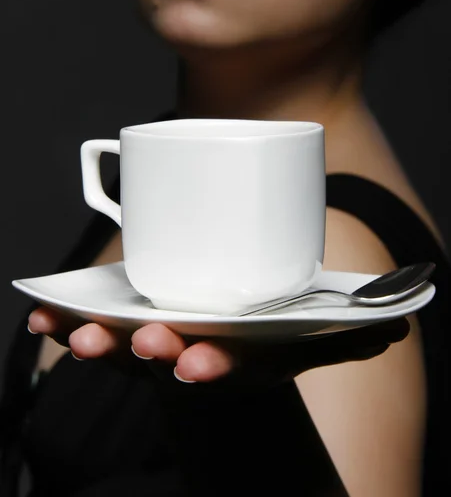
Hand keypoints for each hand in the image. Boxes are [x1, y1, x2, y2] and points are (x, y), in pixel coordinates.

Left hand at [28, 305, 409, 385]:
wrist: (225, 349)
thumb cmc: (266, 340)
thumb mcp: (307, 337)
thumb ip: (346, 329)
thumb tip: (399, 326)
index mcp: (240, 355)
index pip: (227, 364)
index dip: (211, 367)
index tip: (194, 365)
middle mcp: (197, 353)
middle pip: (171, 358)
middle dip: (156, 353)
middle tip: (144, 344)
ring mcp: (160, 341)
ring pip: (125, 346)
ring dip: (98, 341)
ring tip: (76, 333)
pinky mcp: (132, 324)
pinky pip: (94, 327)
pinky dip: (65, 323)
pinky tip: (43, 314)